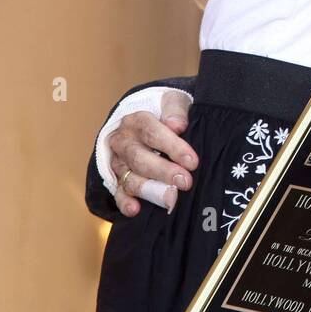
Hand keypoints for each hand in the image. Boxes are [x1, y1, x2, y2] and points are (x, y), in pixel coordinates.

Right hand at [109, 91, 197, 216]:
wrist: (149, 123)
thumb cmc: (167, 114)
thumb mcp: (173, 102)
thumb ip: (175, 110)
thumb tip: (177, 125)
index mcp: (137, 121)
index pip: (153, 133)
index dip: (173, 147)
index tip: (192, 161)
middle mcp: (123, 141)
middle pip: (140, 158)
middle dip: (163, 171)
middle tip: (185, 182)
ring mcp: (119, 162)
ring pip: (129, 177)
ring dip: (149, 189)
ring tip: (169, 199)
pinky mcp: (117, 178)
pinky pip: (118, 192)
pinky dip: (124, 202)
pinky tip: (135, 209)